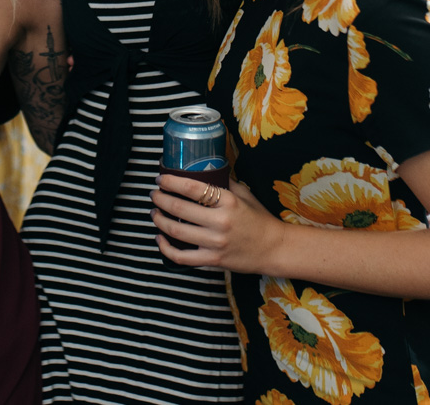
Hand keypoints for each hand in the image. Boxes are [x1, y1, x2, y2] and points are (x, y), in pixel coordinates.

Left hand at [150, 174, 282, 274]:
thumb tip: (202, 170)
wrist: (274, 248)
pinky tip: (160, 238)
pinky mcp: (213, 260)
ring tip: (155, 213)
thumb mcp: (244, 194)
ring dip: (159, 220)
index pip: (192, 187)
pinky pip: (182, 257)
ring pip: (176, 231)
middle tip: (155, 194)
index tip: (161, 179)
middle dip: (160, 199)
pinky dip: (166, 248)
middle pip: (179, 208)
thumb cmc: (259, 219)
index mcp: (228, 201)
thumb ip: (223, 183)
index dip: (171, 182)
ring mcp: (216, 242)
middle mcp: (220, 221)